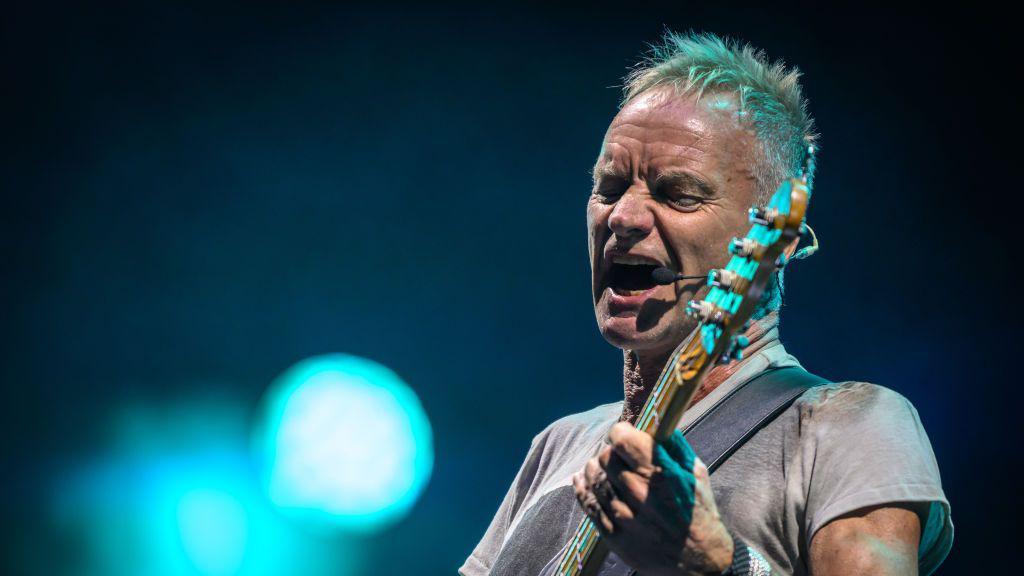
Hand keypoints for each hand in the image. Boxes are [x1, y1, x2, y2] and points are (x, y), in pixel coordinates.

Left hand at [572, 422, 733, 575]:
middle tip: (616, 455)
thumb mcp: (696, 473)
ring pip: (593, 478)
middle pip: (605, 457)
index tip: (623, 434)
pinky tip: (581, 479)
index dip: (620, 431)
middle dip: (610, 451)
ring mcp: (624, 515)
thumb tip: (655, 421)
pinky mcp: (614, 535)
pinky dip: (582, 488)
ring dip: (595, 468)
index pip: (622, 438)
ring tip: (600, 466)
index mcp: (661, 473)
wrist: (701, 561)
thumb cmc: (699, 512)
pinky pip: (588, 505)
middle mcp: (640, 493)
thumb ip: (674, 445)